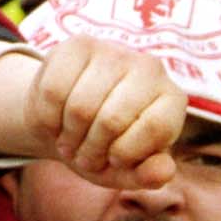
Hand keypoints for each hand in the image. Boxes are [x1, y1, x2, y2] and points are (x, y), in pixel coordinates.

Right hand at [0, 38, 184, 186]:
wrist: (68, 122)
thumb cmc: (106, 148)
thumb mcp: (129, 170)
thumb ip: (149, 175)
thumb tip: (164, 172)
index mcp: (172, 99)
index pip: (154, 128)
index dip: (126, 154)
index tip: (114, 161)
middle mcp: (150, 68)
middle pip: (111, 120)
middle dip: (90, 151)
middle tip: (84, 156)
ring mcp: (114, 52)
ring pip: (80, 107)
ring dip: (68, 137)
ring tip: (70, 142)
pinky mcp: (78, 45)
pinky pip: (54, 91)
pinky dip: (48, 119)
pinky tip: (55, 122)